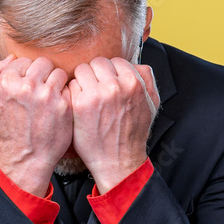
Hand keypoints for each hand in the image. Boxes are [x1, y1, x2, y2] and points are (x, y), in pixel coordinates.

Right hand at [0, 54, 71, 196]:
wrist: (25, 159)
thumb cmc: (6, 131)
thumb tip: (10, 57)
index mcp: (6, 82)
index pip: (23, 60)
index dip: (27, 73)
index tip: (28, 87)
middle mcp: (27, 86)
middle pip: (43, 63)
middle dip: (43, 75)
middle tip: (41, 92)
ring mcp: (47, 96)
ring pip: (58, 73)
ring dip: (56, 84)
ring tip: (50, 100)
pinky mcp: (63, 106)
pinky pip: (69, 89)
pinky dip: (65, 96)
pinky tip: (58, 108)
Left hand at [68, 58, 159, 192]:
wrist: (119, 162)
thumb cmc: (133, 134)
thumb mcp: (151, 104)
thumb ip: (147, 79)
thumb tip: (136, 63)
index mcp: (134, 83)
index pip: (115, 61)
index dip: (110, 73)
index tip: (108, 85)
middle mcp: (116, 86)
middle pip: (97, 62)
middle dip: (96, 75)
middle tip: (96, 91)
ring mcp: (97, 95)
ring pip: (82, 70)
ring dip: (83, 82)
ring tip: (88, 97)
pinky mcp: (80, 105)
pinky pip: (72, 85)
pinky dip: (74, 94)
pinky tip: (80, 107)